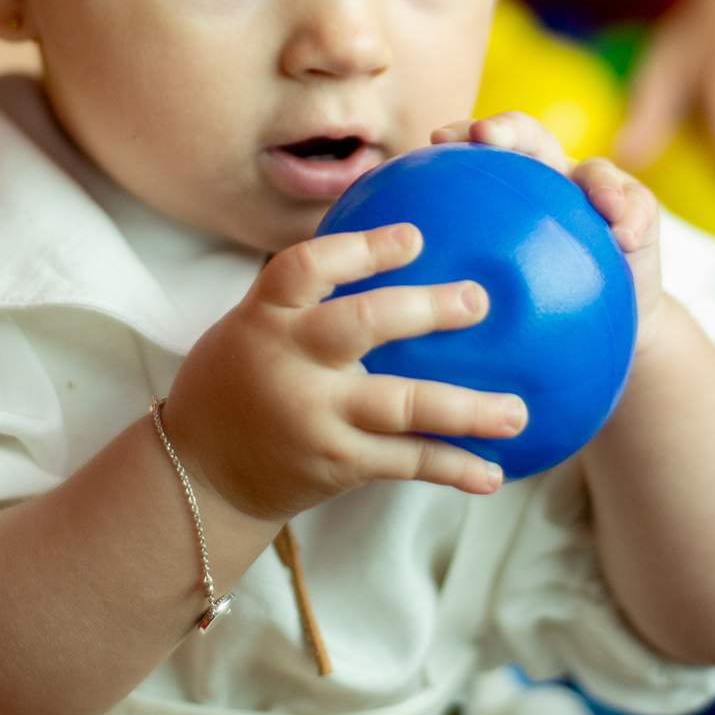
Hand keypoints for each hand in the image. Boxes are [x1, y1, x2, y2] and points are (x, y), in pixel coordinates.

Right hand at [163, 222, 528, 521]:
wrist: (198, 476)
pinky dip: (451, 467)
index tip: (414, 237)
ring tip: (517, 411)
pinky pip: (404, 462)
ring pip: (401, 406)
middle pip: (361, 325)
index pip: (306, 267)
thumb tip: (396, 244)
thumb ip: (308, 297)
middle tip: (479, 301)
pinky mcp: (335, 463)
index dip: (361, 250)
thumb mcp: (253, 326)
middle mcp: (290, 362)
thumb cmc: (239, 383)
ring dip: (465, 409)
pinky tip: (492, 473)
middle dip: (424, 311)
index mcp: (265, 316)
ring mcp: (314, 416)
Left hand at [431, 110, 665, 347]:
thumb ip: (455, 273)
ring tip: (596, 201)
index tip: (437, 140)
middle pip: (531, 139)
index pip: (481, 148)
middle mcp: (551, 177)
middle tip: (488, 137)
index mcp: (510, 186)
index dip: (461, 134)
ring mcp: (596, 192)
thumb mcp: (488, 288)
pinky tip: (625, 235)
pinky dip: (632, 219)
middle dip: (509, 130)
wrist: (593, 329)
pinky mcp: (636, 215)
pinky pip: (638, 210)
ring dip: (597, 182)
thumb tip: (392, 279)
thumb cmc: (531, 306)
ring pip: (598, 171)